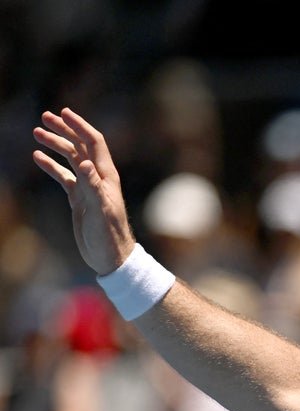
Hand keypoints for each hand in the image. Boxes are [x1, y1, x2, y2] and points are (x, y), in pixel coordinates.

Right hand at [33, 108, 136, 275]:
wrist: (111, 257)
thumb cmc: (109, 236)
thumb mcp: (101, 211)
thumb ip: (93, 187)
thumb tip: (85, 163)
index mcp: (106, 177)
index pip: (94, 143)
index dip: (80, 126)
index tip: (63, 112)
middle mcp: (98, 178)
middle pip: (80, 147)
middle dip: (64, 130)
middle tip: (44, 117)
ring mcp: (87, 188)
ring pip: (70, 160)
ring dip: (55, 145)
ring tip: (36, 133)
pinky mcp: (79, 199)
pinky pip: (64, 177)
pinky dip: (52, 166)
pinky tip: (37, 158)